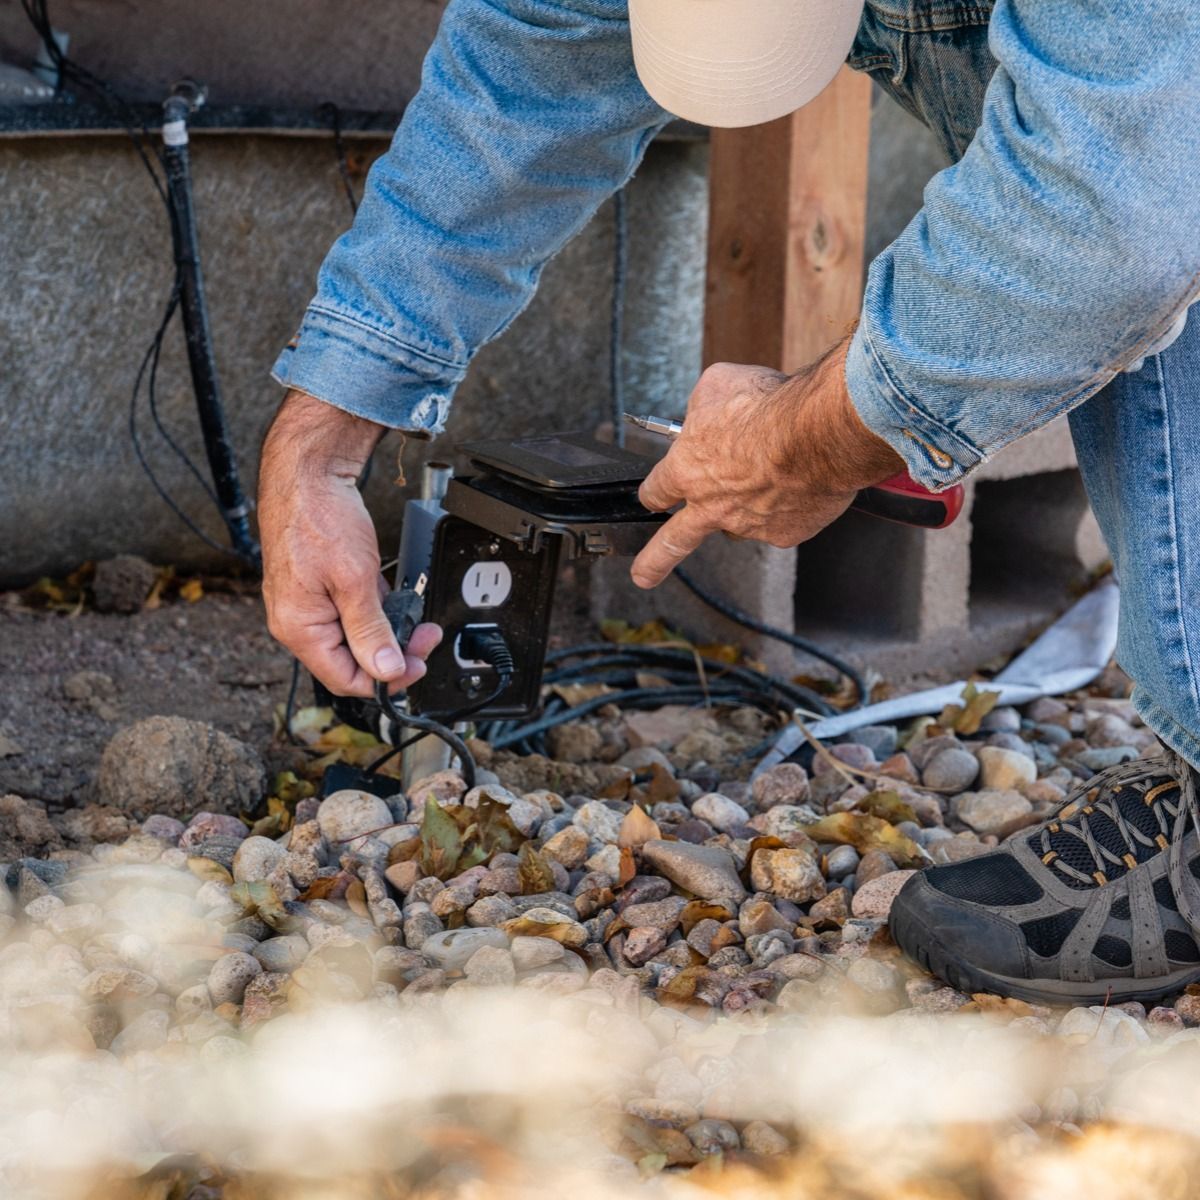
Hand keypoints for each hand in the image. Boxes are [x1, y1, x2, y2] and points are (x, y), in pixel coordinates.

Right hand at [258, 390, 441, 696]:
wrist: (307, 471)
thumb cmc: (319, 517)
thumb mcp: (354, 580)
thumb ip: (371, 629)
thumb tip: (386, 670)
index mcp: (299, 628)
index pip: (345, 678)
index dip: (385, 679)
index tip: (416, 666)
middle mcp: (299, 621)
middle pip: (352, 660)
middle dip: (393, 654)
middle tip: (425, 640)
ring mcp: (311, 603)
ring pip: (357, 636)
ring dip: (390, 632)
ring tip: (418, 621)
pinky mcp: (322, 586)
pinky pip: (354, 613)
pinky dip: (379, 611)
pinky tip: (399, 602)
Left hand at [631, 339, 902, 587]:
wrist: (818, 433)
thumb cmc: (768, 406)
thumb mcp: (718, 385)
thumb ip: (703, 406)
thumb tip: (705, 412)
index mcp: (686, 470)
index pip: (657, 489)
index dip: (654, 493)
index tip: (653, 498)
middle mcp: (712, 506)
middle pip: (674, 541)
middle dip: (654, 562)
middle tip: (642, 576)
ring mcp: (747, 525)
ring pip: (741, 521)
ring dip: (749, 509)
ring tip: (769, 484)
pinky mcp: (784, 534)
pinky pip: (783, 519)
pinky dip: (791, 502)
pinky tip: (802, 479)